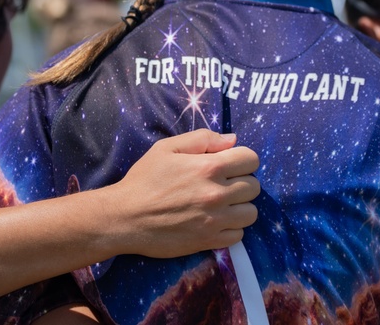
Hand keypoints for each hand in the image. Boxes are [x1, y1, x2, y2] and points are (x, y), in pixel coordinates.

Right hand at [103, 129, 259, 257]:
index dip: (243, 159)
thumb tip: (232, 140)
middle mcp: (217, 193)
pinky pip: (239, 235)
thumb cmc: (144, 179)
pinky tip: (215, 221)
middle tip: (223, 184)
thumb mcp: (167, 148)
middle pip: (254, 186)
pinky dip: (231, 228)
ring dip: (240, 207)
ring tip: (222, 204)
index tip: (230, 164)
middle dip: (242, 182)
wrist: (124, 218)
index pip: (251, 159)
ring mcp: (215, 220)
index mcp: (209, 166)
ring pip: (251, 212)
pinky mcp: (209, 241)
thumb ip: (203, 139)